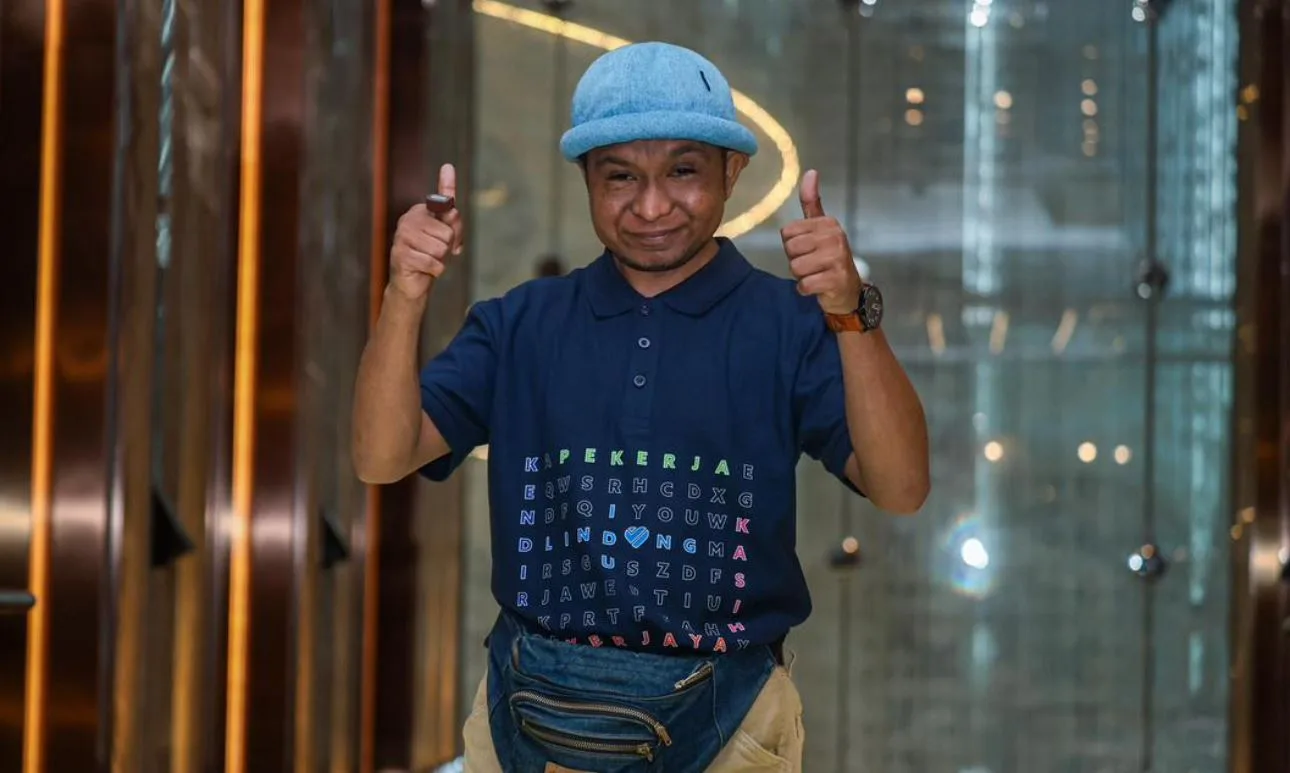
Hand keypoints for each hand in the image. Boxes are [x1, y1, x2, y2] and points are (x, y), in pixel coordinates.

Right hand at [389, 163, 463, 300]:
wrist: (412, 284)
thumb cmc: (431, 258)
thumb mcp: (447, 239)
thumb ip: (452, 223)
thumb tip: (454, 209)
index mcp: (421, 212)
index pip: (442, 200)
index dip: (449, 191)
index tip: (448, 167)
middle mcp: (409, 219)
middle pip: (447, 232)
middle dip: (447, 248)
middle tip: (436, 253)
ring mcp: (402, 236)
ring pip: (440, 248)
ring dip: (440, 260)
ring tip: (429, 261)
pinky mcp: (400, 254)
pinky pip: (432, 262)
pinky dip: (434, 270)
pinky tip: (424, 270)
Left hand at [780, 169, 862, 314]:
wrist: (849, 291)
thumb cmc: (829, 258)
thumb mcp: (821, 229)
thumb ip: (812, 202)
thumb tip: (810, 172)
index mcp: (828, 223)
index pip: (787, 233)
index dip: (793, 245)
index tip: (810, 250)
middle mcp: (835, 237)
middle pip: (790, 249)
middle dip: (796, 261)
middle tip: (813, 264)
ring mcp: (837, 258)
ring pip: (796, 268)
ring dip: (802, 276)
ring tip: (817, 274)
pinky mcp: (836, 279)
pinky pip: (804, 285)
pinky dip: (807, 290)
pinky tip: (819, 287)